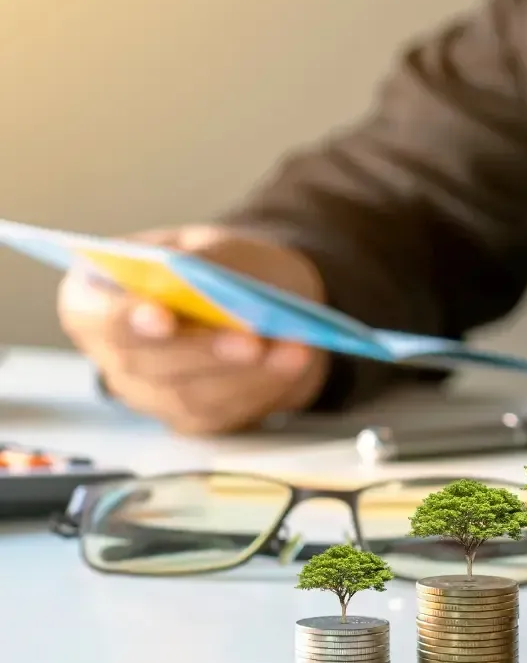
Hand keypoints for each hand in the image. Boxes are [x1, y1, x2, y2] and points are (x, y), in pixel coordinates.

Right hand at [58, 225, 330, 434]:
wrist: (262, 300)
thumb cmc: (225, 266)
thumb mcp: (213, 245)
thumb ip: (198, 258)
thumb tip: (191, 273)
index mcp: (96, 296)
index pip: (94, 315)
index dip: (123, 318)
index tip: (162, 316)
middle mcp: (115, 353)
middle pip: (145, 363)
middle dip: (203, 351)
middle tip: (249, 339)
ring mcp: (151, 393)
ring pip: (191, 395)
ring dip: (247, 373)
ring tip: (293, 348)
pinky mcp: (194, 417)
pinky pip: (226, 411)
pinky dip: (266, 385)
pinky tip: (295, 360)